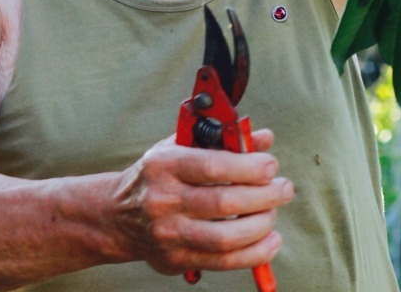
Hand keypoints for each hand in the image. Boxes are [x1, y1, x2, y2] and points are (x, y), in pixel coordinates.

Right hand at [112, 130, 291, 275]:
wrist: (116, 216)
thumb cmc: (159, 174)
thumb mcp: (182, 146)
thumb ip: (224, 140)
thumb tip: (264, 138)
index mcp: (164, 164)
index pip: (213, 166)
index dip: (249, 167)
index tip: (271, 166)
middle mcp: (163, 200)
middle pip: (224, 204)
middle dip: (265, 196)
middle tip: (284, 188)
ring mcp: (169, 233)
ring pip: (226, 238)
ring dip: (262, 225)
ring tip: (274, 212)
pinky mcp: (176, 259)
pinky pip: (223, 262)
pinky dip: (255, 253)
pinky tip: (271, 240)